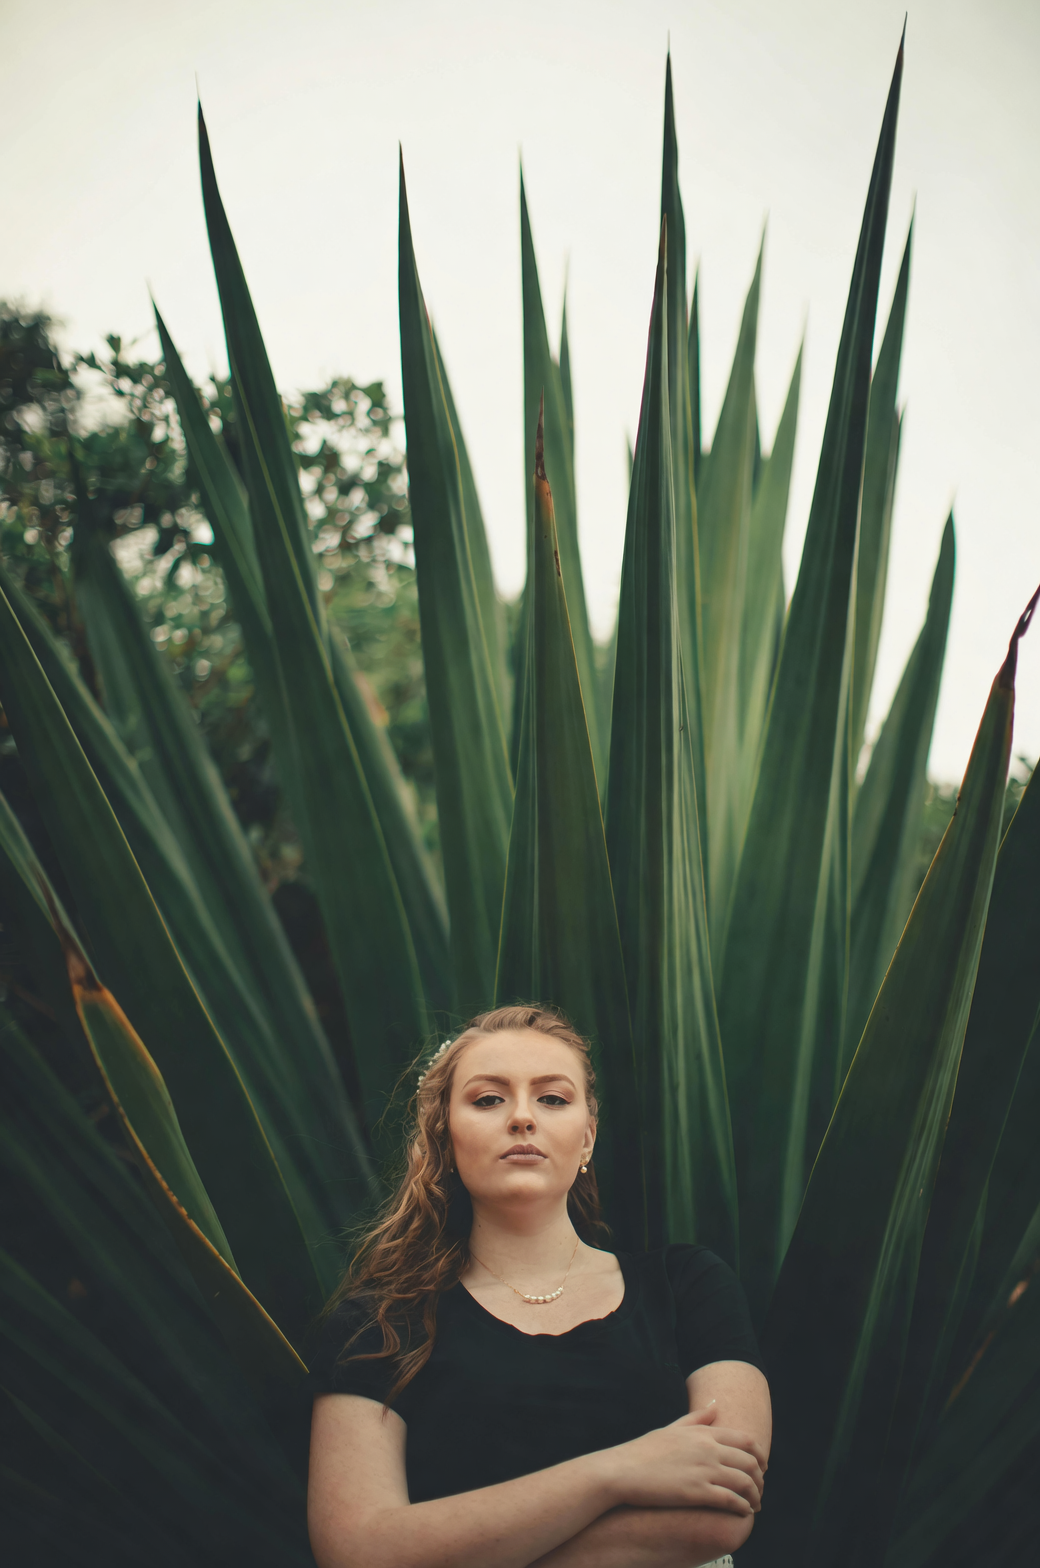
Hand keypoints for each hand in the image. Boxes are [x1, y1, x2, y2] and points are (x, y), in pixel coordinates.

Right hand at [602, 1404, 766, 1515]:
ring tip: (755, 1505)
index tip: (761, 1467)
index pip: (745, 1440)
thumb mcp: (672, 1428)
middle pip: (750, 1462)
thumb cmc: (644, 1450)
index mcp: (703, 1433)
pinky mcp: (697, 1492)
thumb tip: (716, 1404)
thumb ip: (697, 1418)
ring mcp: (704, 1470)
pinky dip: (743, 1507)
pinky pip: (730, 1500)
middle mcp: (708, 1449)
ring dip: (755, 1496)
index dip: (759, 1455)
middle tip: (760, 1489)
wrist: (623, 1470)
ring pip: (745, 1482)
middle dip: (760, 1478)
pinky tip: (744, 1512)